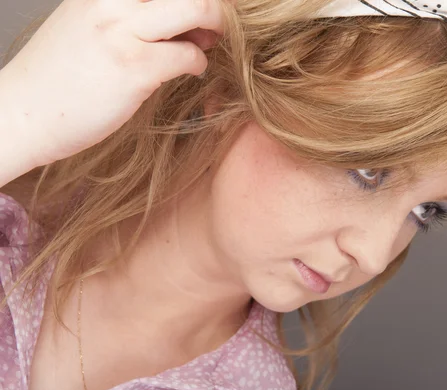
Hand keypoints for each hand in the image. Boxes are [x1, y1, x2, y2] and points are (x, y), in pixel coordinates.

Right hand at [0, 0, 222, 166]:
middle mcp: (111, 0)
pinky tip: (192, 70)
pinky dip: (198, 63)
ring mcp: (123, 31)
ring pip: (197, 8)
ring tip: (206, 43)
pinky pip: (188, 55)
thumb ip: (128, 14)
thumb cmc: (58, 76)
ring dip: (216, 26)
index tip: (195, 10)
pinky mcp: (134, 68)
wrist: (22, 114)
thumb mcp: (88, 25)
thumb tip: (178, 15)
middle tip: (214, 24)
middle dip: (213, 3)